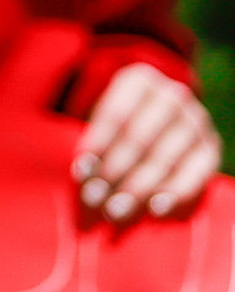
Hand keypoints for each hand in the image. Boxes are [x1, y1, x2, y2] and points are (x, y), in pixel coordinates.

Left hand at [79, 61, 219, 223]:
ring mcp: (196, 122)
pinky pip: (195, 175)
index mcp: (140, 80)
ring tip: (116, 210)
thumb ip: (94, 141)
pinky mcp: (211, 149)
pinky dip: (174, 194)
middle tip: (94, 199)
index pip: (115, 115)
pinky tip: (155, 210)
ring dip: (138, 188)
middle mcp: (173, 96)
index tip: (81, 172)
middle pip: (139, 138)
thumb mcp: (104, 117)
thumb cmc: (121, 118)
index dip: (97, 145)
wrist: (163, 114)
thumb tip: (84, 173)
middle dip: (114, 172)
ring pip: (164, 159)